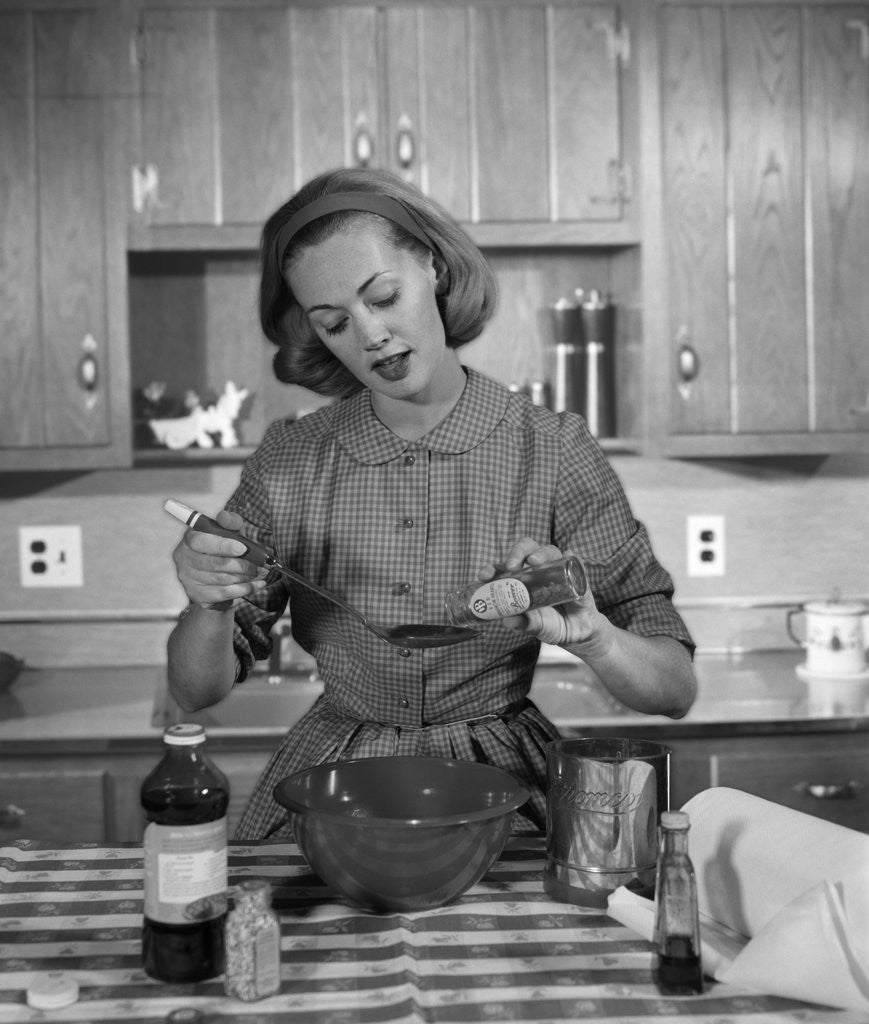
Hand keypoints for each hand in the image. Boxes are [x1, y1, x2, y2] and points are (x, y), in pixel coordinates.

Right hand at [172, 508, 268, 609]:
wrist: (213, 576)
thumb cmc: (222, 549)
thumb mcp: (228, 532)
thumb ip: (230, 522)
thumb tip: (224, 516)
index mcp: (190, 539)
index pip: (200, 542)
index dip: (223, 546)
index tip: (243, 548)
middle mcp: (185, 559)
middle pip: (216, 564)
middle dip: (243, 565)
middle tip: (262, 565)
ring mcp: (189, 579)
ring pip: (223, 579)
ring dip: (247, 577)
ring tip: (262, 573)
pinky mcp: (199, 595)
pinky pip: (226, 593)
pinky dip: (246, 589)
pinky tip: (258, 585)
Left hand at [478, 538, 599, 646]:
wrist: (576, 633)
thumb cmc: (551, 625)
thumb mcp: (536, 627)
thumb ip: (524, 624)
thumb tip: (508, 621)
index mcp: (520, 580)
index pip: (502, 568)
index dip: (492, 568)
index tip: (485, 576)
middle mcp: (537, 571)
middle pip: (526, 550)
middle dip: (517, 553)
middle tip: (512, 566)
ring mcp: (557, 570)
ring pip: (548, 551)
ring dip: (540, 553)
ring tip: (534, 562)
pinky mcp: (576, 573)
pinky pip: (574, 560)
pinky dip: (571, 556)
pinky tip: (569, 555)